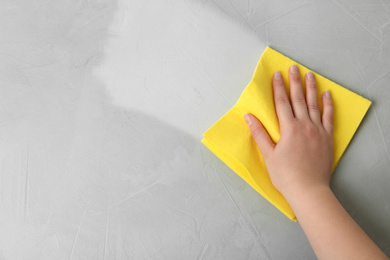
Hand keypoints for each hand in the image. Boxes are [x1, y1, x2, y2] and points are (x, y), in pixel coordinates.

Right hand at [244, 64, 333, 202]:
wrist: (308, 189)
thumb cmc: (285, 175)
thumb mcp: (268, 155)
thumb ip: (259, 133)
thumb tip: (248, 117)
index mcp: (288, 128)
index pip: (282, 102)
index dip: (278, 87)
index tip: (276, 75)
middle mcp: (304, 125)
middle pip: (298, 99)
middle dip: (294, 82)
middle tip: (293, 67)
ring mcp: (318, 130)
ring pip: (314, 104)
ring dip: (311, 88)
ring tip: (309, 74)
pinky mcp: (327, 138)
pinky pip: (329, 117)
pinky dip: (328, 104)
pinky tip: (327, 94)